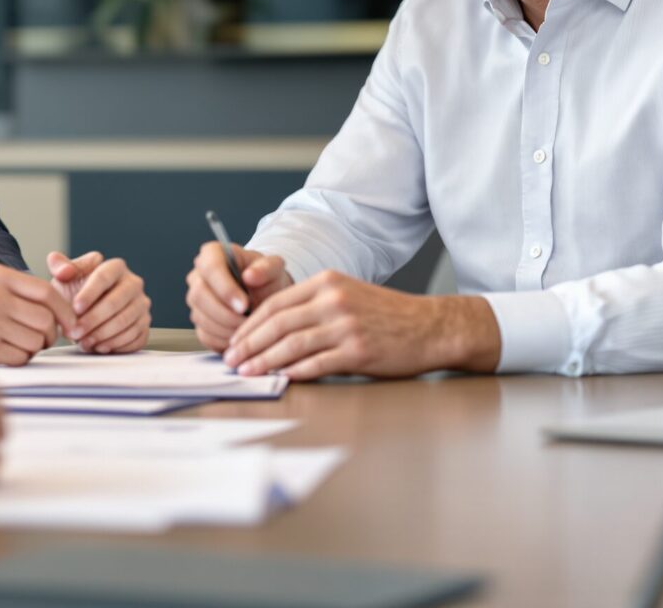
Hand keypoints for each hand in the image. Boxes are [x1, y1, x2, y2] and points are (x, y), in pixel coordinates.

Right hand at [0, 263, 76, 365]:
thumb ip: (24, 291)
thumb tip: (67, 312)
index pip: (47, 292)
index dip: (66, 310)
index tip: (71, 323)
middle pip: (45, 320)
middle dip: (50, 333)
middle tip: (42, 338)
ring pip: (36, 342)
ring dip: (34, 348)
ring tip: (18, 343)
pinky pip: (21, 359)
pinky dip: (19, 359)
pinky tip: (5, 353)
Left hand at [46, 251, 149, 352]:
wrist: (85, 314)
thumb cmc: (76, 293)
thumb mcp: (64, 277)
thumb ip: (58, 266)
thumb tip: (66, 271)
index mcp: (115, 267)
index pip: (104, 277)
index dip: (89, 294)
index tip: (75, 308)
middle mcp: (133, 284)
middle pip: (116, 302)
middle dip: (93, 319)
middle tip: (76, 331)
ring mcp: (141, 306)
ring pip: (126, 322)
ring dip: (102, 335)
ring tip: (84, 341)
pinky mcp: (144, 326)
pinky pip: (135, 337)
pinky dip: (115, 344)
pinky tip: (99, 346)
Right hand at [186, 241, 292, 353]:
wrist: (265, 296)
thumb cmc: (266, 278)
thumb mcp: (273, 268)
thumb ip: (266, 268)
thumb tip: (250, 275)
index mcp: (213, 254)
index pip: (210, 268)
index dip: (225, 288)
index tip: (244, 305)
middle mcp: (198, 276)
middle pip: (199, 295)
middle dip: (226, 313)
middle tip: (249, 321)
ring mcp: (195, 300)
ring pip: (201, 317)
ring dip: (227, 328)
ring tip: (249, 328)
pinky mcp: (199, 321)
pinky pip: (205, 335)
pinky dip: (224, 340)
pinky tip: (241, 335)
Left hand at [221, 271, 500, 379]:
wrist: (431, 327)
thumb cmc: (387, 315)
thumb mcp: (348, 295)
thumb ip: (313, 306)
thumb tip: (273, 330)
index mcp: (326, 283)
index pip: (275, 303)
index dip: (250, 324)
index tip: (235, 340)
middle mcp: (333, 301)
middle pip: (277, 323)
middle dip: (249, 344)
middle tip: (231, 360)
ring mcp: (346, 326)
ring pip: (291, 344)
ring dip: (264, 361)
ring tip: (247, 372)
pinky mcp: (358, 351)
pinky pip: (316, 364)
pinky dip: (294, 372)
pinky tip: (280, 379)